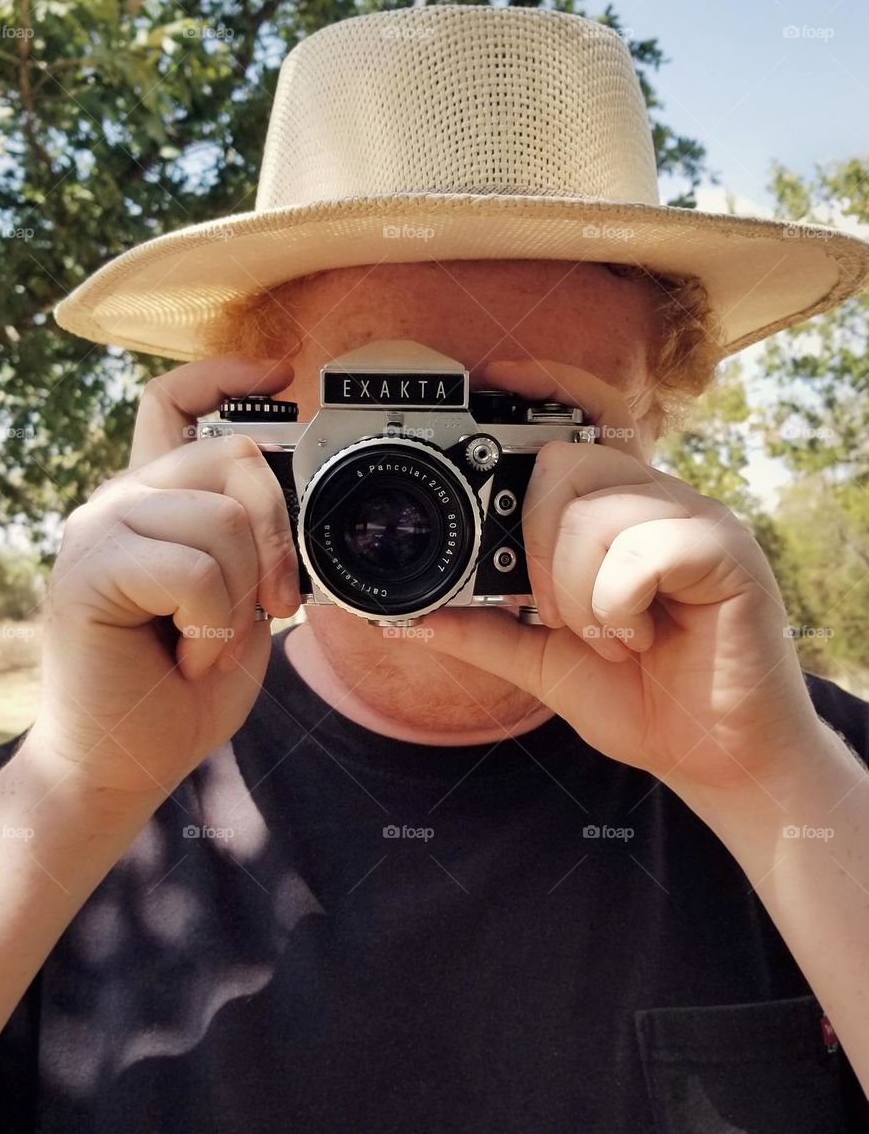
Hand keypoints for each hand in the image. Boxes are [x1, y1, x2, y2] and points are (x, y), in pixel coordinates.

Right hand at [24, 356, 300, 796]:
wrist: (128, 761)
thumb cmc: (186, 686)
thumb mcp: (243, 601)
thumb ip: (253, 540)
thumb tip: (290, 484)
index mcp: (157, 500)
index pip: (175, 401)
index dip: (228, 374)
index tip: (282, 374)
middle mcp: (122, 499)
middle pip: (232, 453)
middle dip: (280, 535)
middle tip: (276, 605)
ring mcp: (99, 528)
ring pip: (222, 518)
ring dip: (242, 597)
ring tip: (207, 641)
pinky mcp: (88, 567)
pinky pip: (196, 568)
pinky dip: (213, 625)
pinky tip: (184, 654)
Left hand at [421, 359, 819, 794]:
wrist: (712, 757)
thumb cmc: (640, 697)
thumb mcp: (542, 661)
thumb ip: (481, 631)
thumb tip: (405, 618)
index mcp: (614, 515)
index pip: (573, 429)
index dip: (540, 390)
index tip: (493, 377)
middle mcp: (654, 501)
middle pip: (565, 464)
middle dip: (537, 550)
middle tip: (562, 615)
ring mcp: (695, 518)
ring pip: (595, 511)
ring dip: (579, 593)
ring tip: (611, 635)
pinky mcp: (727, 549)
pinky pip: (643, 549)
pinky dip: (620, 606)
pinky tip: (643, 637)